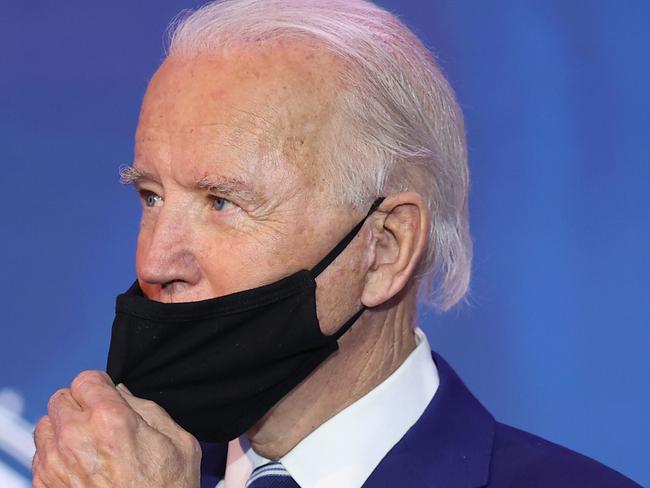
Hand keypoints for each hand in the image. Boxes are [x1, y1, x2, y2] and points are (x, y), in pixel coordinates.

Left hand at [32, 371, 200, 486]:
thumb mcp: (179, 442)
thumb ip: (149, 409)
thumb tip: (125, 395)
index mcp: (111, 419)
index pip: (86, 379)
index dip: (100, 385)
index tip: (106, 394)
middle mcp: (77, 437)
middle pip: (61, 398)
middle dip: (80, 404)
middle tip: (98, 419)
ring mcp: (56, 463)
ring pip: (46, 425)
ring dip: (63, 428)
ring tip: (87, 442)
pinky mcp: (46, 484)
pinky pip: (40, 455)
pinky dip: (55, 454)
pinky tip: (79, 463)